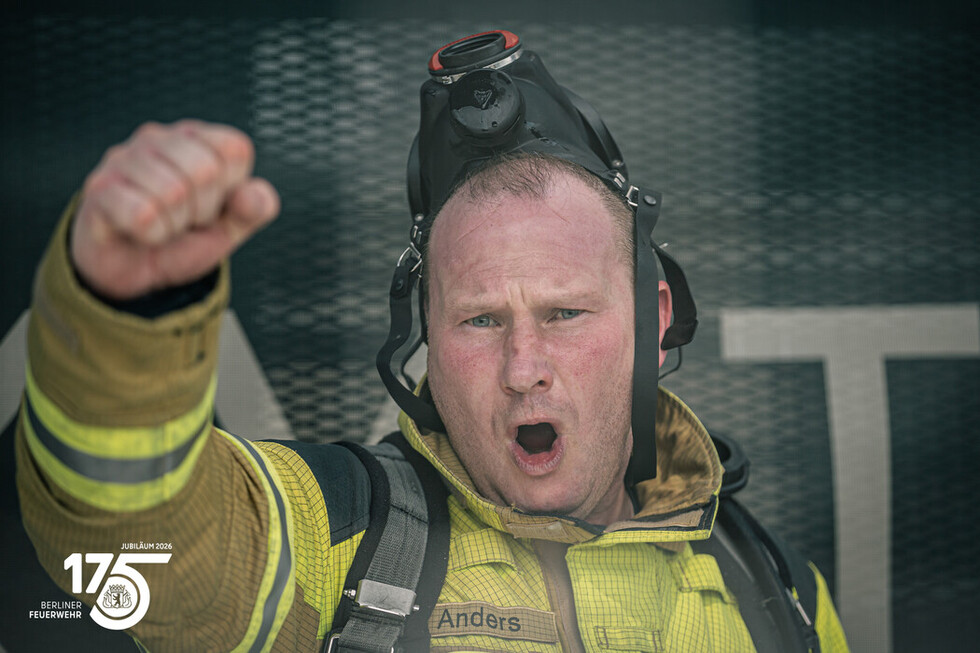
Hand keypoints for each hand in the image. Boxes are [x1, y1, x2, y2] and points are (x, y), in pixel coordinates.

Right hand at [71, 120, 279, 299]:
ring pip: (174, 193)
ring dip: (174, 225)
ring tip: (161, 225)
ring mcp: (123, 159)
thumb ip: (254, 209)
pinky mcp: (99, 188)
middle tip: (183, 220)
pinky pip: (142, 213)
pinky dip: (151, 235)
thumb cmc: (181, 239)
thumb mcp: (229, 227)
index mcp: (196, 137)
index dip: (230, 190)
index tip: (210, 205)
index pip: (235, 149)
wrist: (133, 272)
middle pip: (205, 170)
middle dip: (202, 210)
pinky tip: (139, 232)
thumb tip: (252, 195)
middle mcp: (157, 137)